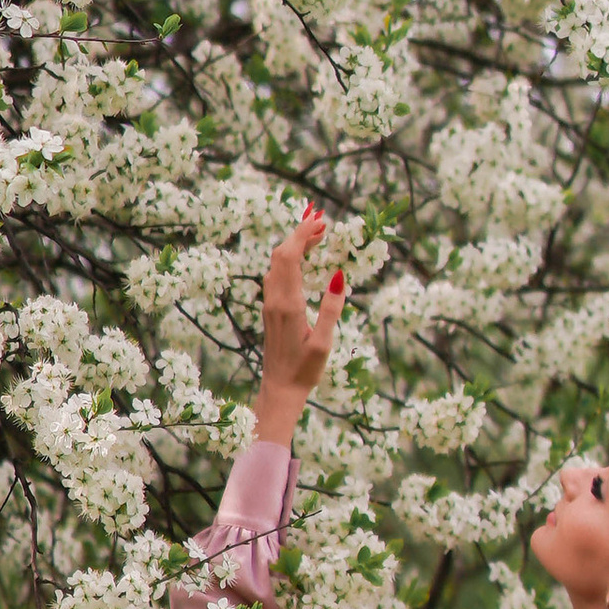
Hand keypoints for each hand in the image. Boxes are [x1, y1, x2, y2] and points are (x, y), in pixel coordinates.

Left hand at [255, 205, 347, 442]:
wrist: (279, 389)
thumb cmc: (304, 371)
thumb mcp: (324, 343)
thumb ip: (332, 309)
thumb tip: (338, 276)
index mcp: (289, 304)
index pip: (291, 257)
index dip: (304, 234)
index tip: (320, 219)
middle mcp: (275, 300)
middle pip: (281, 254)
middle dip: (299, 233)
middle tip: (321, 219)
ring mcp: (270, 304)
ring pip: (277, 263)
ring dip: (294, 244)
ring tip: (316, 234)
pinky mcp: (270, 310)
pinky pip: (276, 274)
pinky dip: (289, 258)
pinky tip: (302, 258)